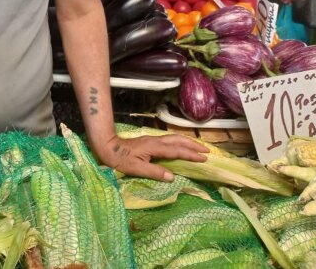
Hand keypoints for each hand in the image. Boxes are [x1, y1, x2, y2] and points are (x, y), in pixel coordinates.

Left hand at [93, 132, 207, 181]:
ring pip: (174, 138)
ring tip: (198, 147)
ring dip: (187, 142)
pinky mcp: (150, 141)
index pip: (177, 151)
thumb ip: (154, 172)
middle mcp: (156, 141)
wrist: (108, 147)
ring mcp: (153, 140)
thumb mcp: (136, 169)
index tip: (203, 158)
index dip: (190, 154)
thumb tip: (172, 177)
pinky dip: (180, 142)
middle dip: (193, 145)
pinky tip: (181, 145)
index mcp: (154, 148)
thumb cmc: (121, 159)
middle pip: (178, 141)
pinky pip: (169, 140)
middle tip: (207, 151)